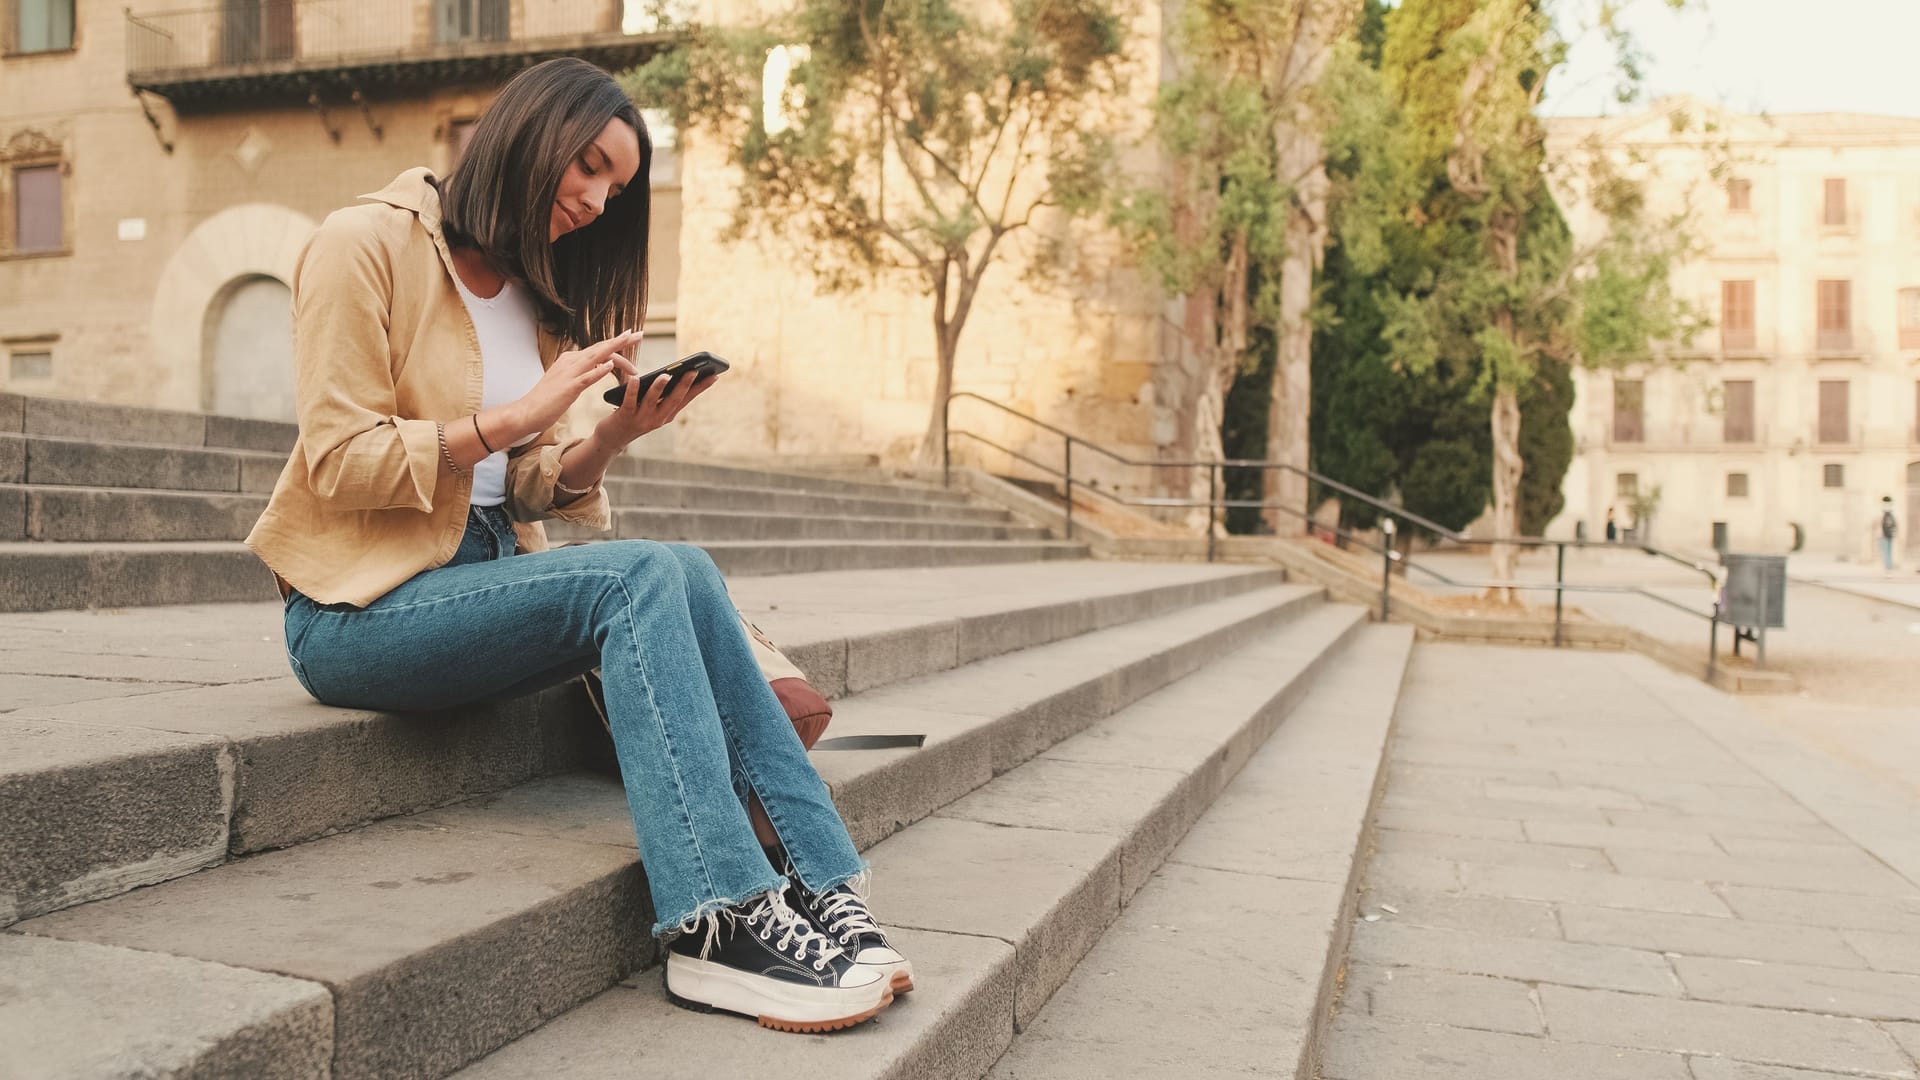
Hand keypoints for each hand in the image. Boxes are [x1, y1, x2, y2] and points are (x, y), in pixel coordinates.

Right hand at [510, 330, 641, 436]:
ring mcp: (569, 373)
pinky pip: (586, 377)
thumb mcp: (568, 381)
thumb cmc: (547, 400)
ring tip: (630, 340)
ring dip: (614, 348)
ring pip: (595, 356)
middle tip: (639, 334)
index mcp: (571, 360)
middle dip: (621, 340)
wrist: (527, 412)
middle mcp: (570, 361)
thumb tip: (600, 367)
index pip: (598, 349)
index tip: (631, 336)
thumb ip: (583, 372)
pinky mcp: (568, 388)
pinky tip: (610, 367)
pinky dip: (598, 371)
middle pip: (600, 347)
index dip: (615, 343)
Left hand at [592, 362, 716, 451]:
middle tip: (694, 371)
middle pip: (674, 400)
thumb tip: (672, 374)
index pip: (687, 399)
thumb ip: (662, 394)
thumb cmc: (634, 416)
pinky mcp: (625, 417)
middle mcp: (658, 418)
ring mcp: (642, 419)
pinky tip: (635, 378)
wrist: (612, 439)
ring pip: (652, 401)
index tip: (714, 376)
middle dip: (684, 385)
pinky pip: (630, 401)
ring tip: (666, 375)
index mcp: (667, 414)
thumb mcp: (652, 407)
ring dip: (660, 388)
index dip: (701, 388)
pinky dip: (632, 390)